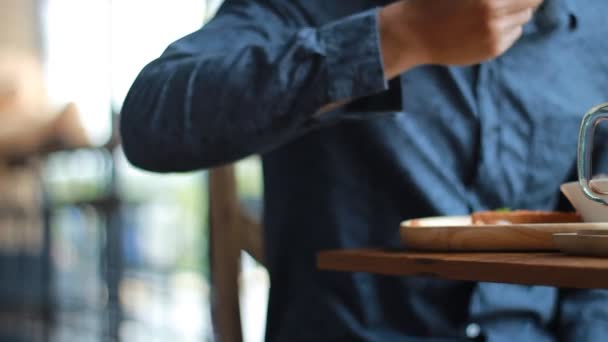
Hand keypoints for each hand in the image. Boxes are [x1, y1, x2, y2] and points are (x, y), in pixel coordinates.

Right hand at [379, 0, 542, 77]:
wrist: (414, 34)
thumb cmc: (434, 1)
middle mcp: (494, 12)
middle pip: (532, 2)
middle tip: (506, 1)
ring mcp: (495, 33)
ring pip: (523, 19)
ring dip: (515, 13)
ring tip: (492, 13)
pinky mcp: (493, 49)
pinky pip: (513, 35)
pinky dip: (507, 29)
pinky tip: (485, 27)